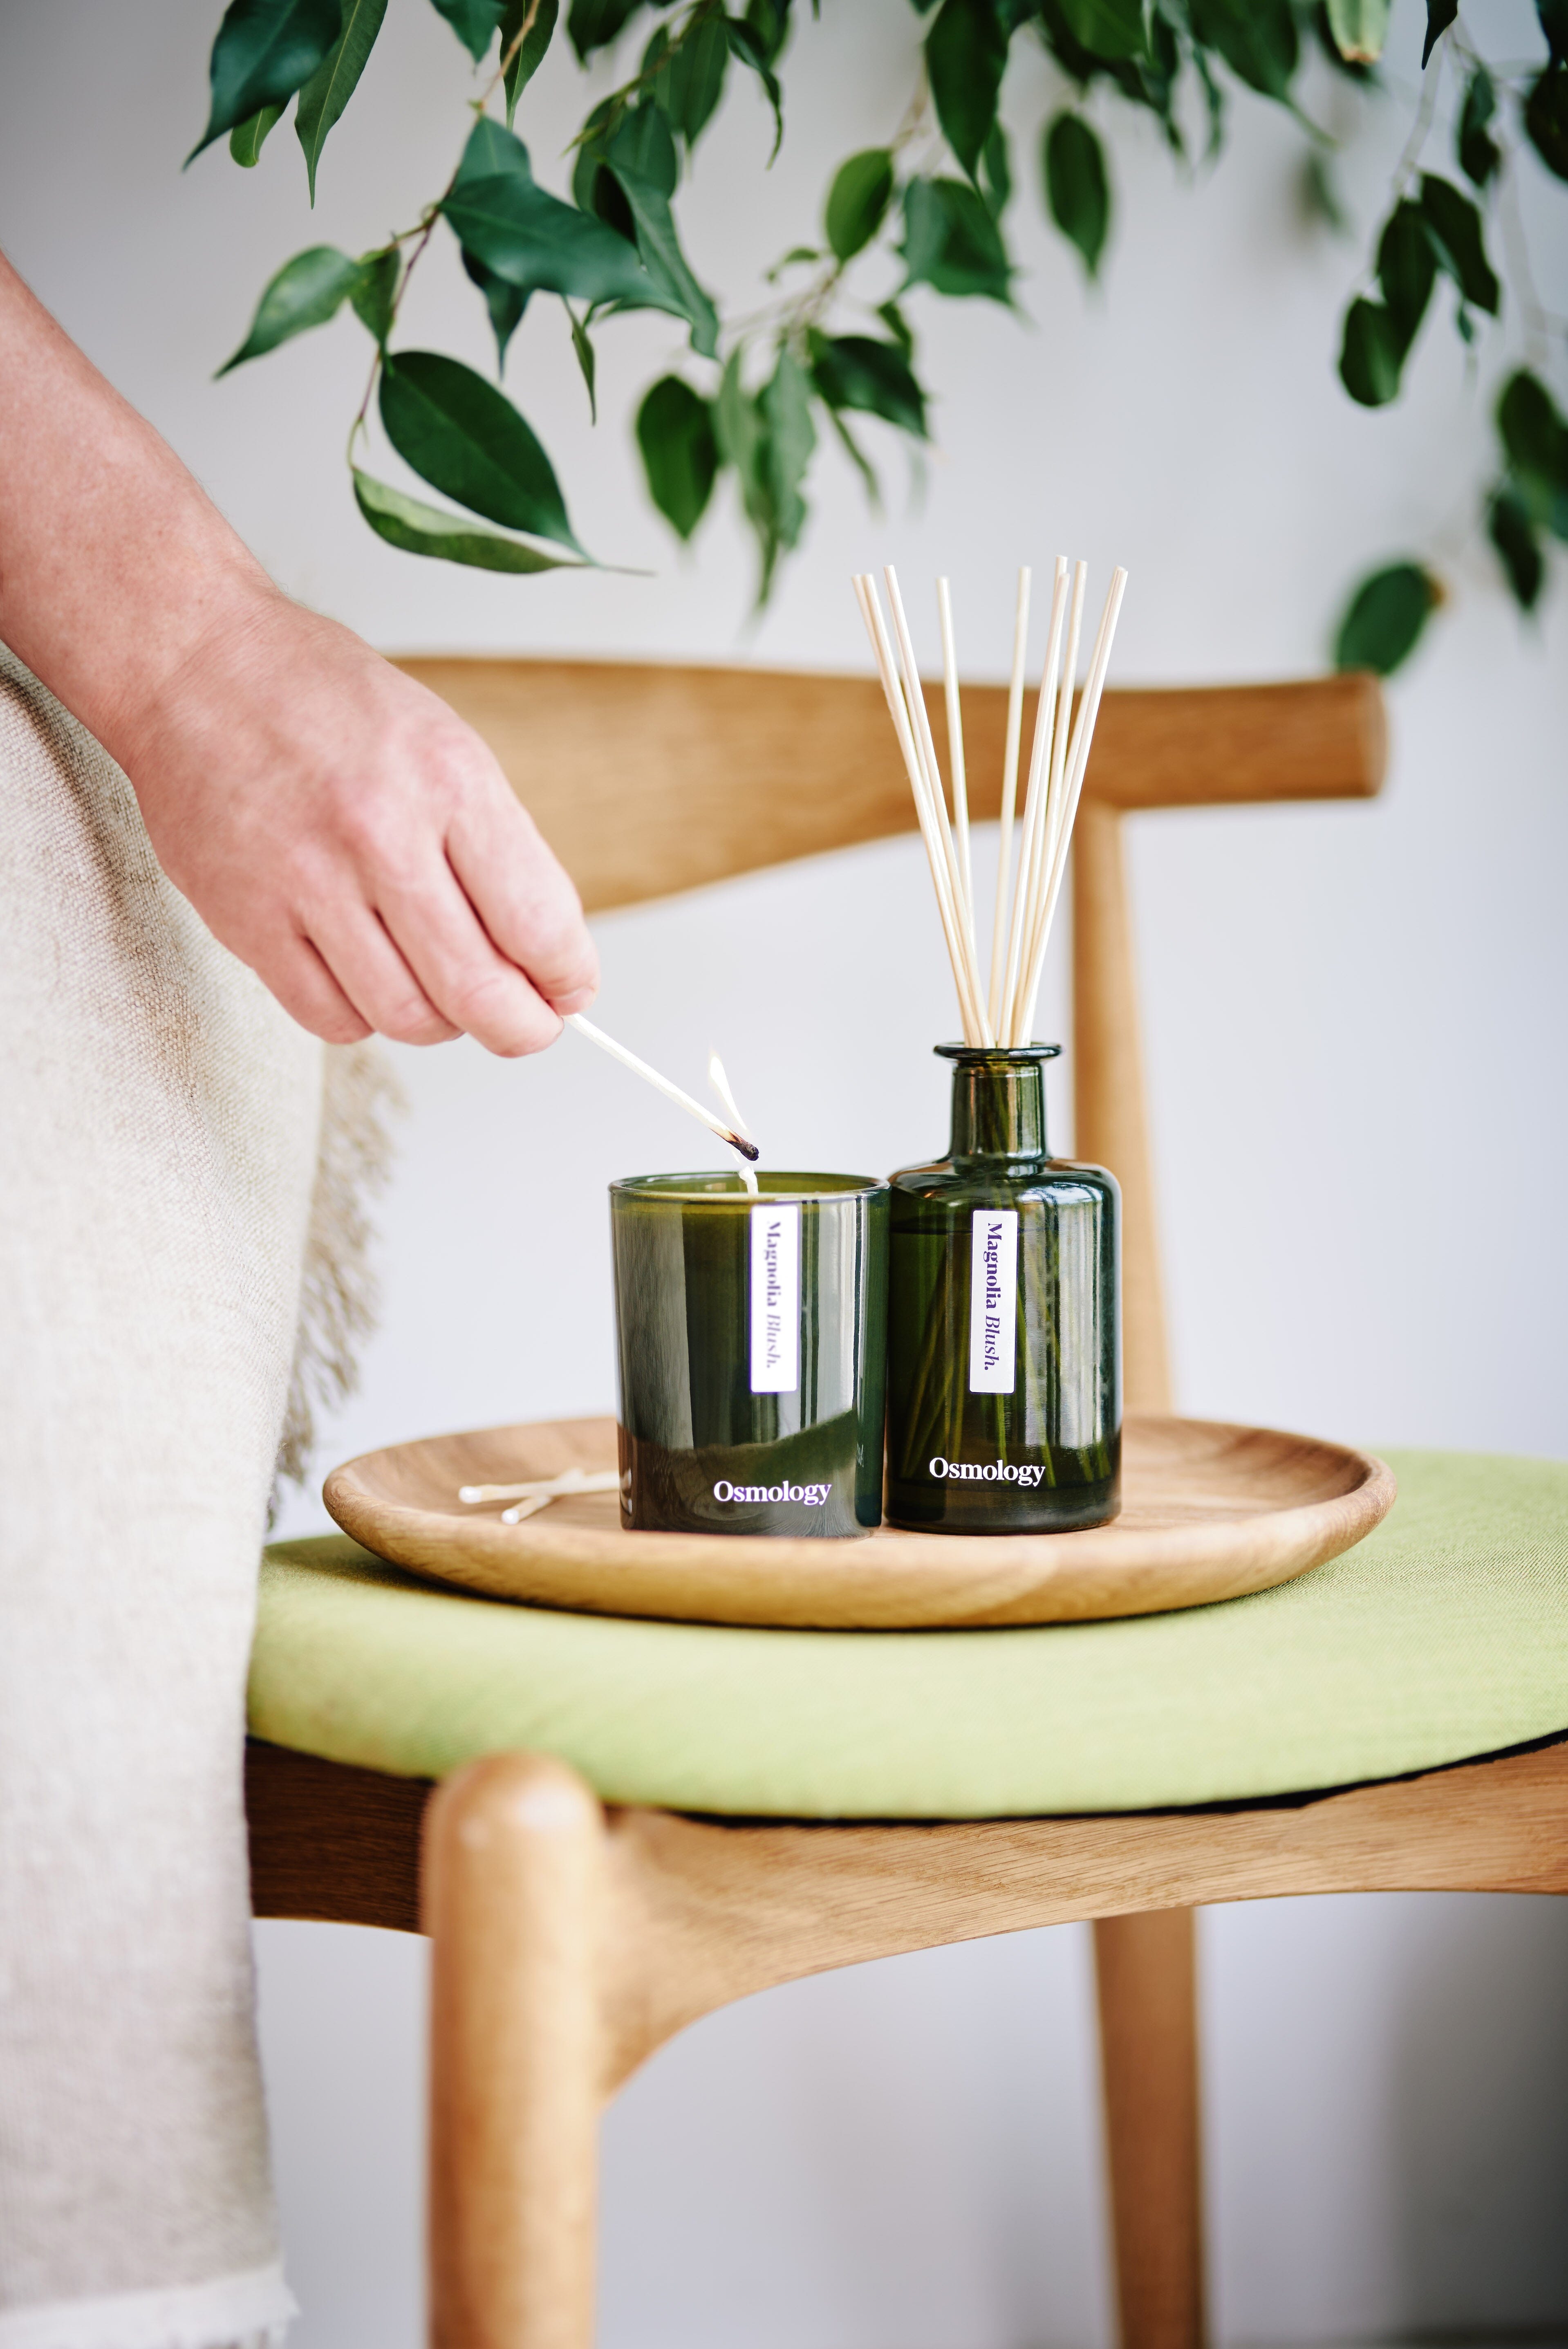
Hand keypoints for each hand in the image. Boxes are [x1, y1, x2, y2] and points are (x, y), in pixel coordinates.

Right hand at [118, 588, 597, 1053]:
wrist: (195, 667)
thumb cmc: (326, 705)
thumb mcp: (444, 744)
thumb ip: (498, 849)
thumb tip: (546, 958)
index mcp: (448, 781)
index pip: (538, 924)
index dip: (567, 979)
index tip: (570, 990)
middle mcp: (378, 833)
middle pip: (477, 991)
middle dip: (520, 1028)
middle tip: (526, 1026)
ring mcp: (305, 880)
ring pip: (405, 1018)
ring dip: (441, 1023)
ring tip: (442, 993)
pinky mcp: (245, 919)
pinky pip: (330, 1019)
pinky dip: (364, 1019)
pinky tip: (370, 979)